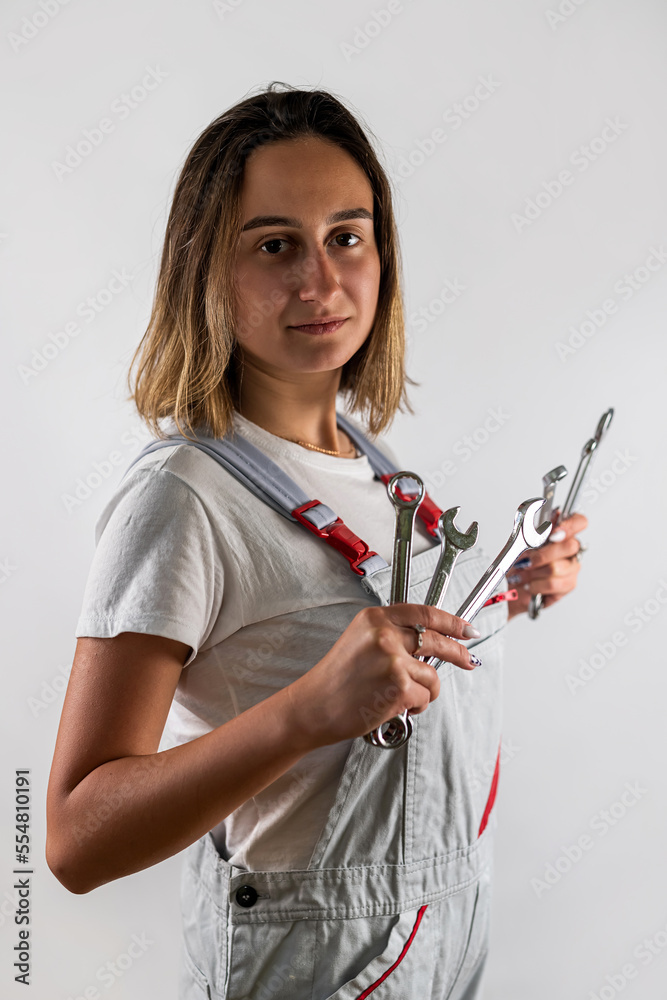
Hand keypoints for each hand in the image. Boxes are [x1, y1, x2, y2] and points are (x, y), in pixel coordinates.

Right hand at [283, 604, 480, 748]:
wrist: (314, 707)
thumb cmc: (336, 680)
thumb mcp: (359, 641)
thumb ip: (390, 635)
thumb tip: (429, 642)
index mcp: (374, 618)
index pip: (424, 613)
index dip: (451, 621)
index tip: (466, 628)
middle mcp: (385, 635)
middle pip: (437, 640)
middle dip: (458, 652)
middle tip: (468, 660)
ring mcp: (393, 660)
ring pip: (432, 676)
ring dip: (425, 691)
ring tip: (400, 697)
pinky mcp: (400, 687)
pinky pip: (425, 697)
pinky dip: (416, 707)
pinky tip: (394, 706)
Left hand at [506, 511, 588, 618]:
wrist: (516, 585)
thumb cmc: (521, 562)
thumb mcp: (522, 544)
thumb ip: (535, 533)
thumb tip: (544, 525)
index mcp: (563, 533)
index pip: (579, 521)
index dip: (571, 525)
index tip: (554, 534)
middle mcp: (572, 550)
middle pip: (569, 546)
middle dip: (542, 555)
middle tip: (525, 561)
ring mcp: (573, 568)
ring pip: (557, 568)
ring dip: (533, 573)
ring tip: (521, 575)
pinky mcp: (569, 585)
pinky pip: (553, 584)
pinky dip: (536, 585)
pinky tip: (529, 585)